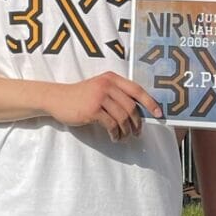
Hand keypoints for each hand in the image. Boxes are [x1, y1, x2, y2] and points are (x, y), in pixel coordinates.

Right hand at [44, 73, 161, 140]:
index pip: (137, 90)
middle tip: (137, 133)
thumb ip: (116, 94)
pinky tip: (114, 137)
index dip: (150, 102)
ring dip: (126, 131)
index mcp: (112, 78)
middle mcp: (107, 85)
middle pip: (131, 106)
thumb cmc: (81, 96)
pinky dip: (116, 134)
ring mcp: (99, 96)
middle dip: (137, 123)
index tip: (158, 114)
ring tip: (124, 137)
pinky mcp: (92, 109)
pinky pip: (111, 124)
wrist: (57, 99)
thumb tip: (137, 112)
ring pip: (123, 117)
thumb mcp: (99, 88)